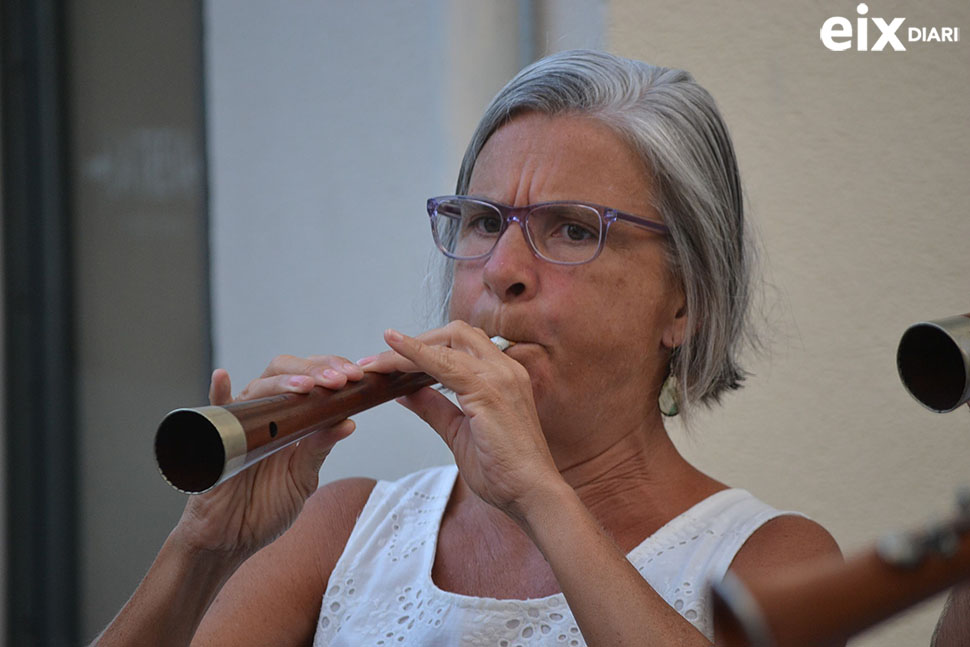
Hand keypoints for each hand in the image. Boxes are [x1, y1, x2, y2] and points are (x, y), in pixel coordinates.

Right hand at [171, 355, 363, 561]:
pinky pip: (213, 411)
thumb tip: (348, 422)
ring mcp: (239, 424)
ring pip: (258, 387)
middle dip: (315, 369)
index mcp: (289, 420)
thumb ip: (319, 449)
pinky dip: (218, 393)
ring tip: (307, 387)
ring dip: (284, 381)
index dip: (331, 370)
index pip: (310, 380)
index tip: (355, 376)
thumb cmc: (263, 509)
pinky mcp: (214, 440)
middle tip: (338, 379)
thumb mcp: (301, 479)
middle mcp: (264, 415)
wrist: (230, 541)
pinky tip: (223, 378)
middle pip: (285, 372)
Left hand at [362, 321, 561, 520]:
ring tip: (376, 364)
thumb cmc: (505, 471)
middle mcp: (504, 369)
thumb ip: (435, 408)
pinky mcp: (489, 391)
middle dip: (416, 341)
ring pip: (447, 343)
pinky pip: (445, 363)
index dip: (424, 346)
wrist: (532, 495)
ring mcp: (500, 377)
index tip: (391, 356)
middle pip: (455, 334)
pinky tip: (393, 353)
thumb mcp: (459, 433)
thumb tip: (405, 393)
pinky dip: (416, 353)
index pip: (461, 345)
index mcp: (502, 376)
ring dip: (407, 350)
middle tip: (379, 362)